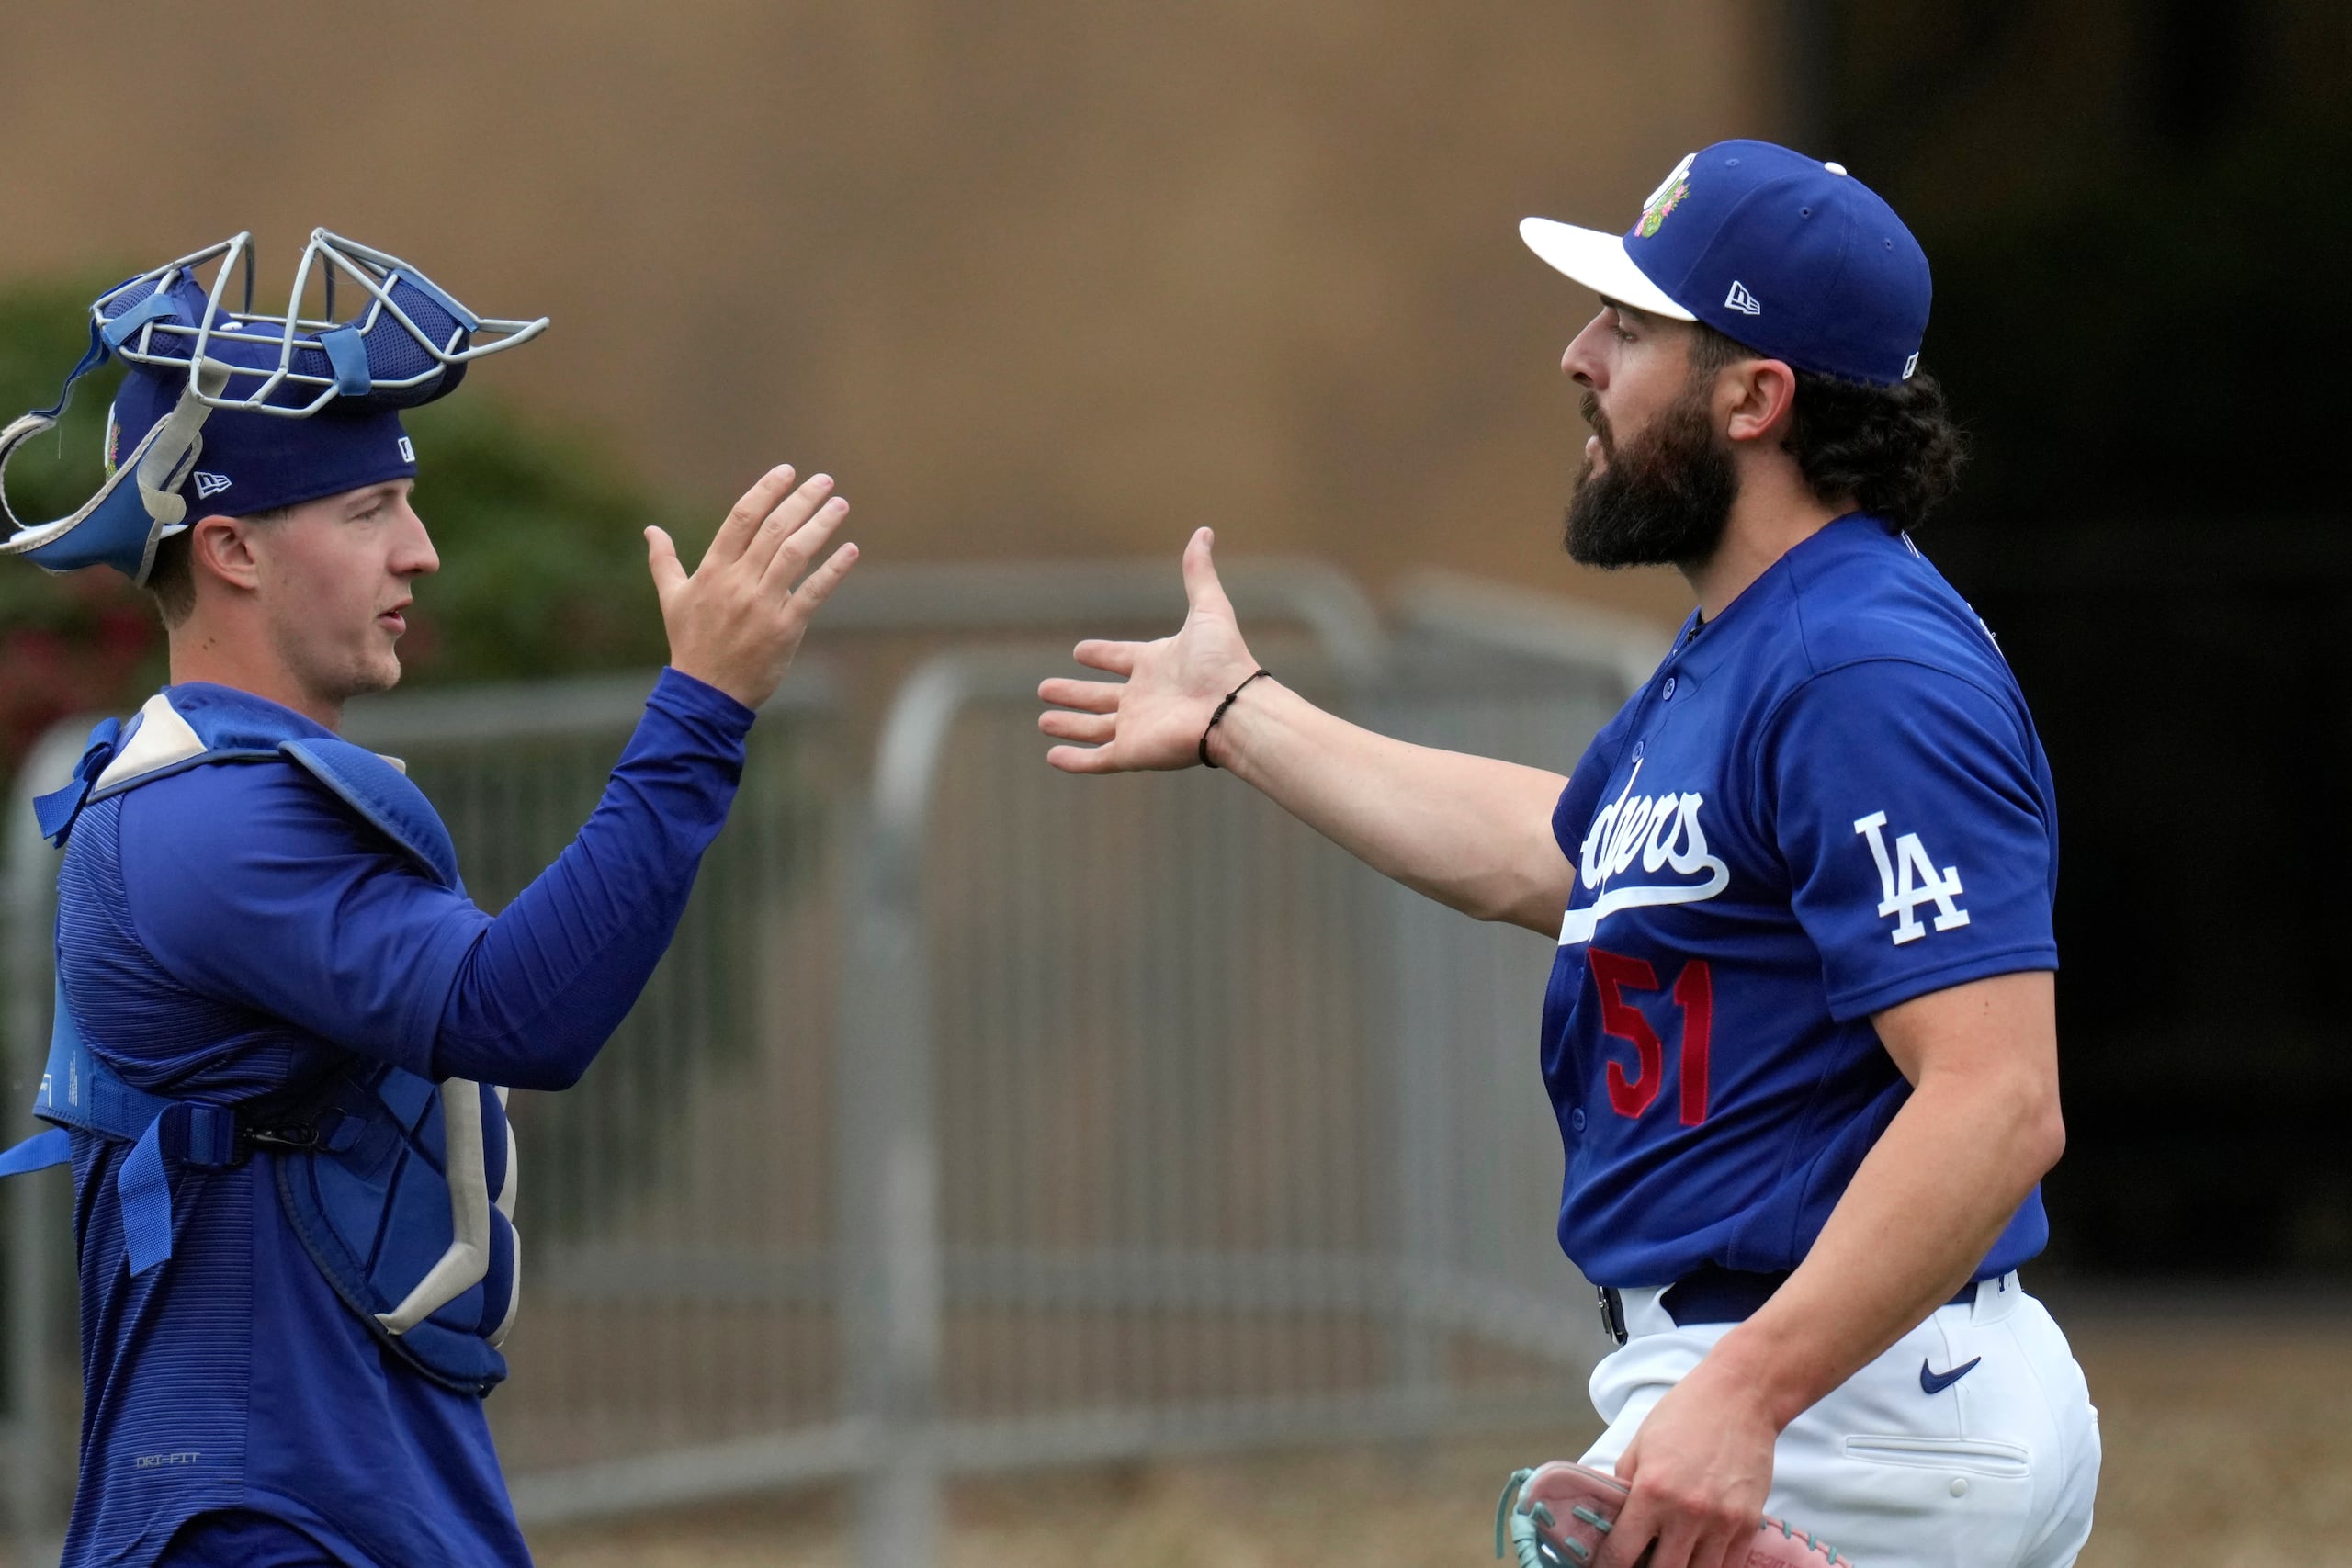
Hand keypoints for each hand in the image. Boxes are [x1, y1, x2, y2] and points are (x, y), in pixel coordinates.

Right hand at [646, 464, 857, 709]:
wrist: (706, 695)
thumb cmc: (690, 644)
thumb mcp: (671, 599)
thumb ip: (664, 561)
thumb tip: (650, 530)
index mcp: (712, 571)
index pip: (741, 518)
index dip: (765, 491)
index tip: (786, 472)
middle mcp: (737, 582)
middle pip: (773, 529)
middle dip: (801, 500)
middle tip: (824, 480)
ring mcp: (762, 605)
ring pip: (794, 554)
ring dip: (820, 526)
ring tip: (840, 505)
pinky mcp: (784, 629)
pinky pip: (813, 593)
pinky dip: (833, 570)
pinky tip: (850, 551)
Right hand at [1038, 528, 1262, 772]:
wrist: (1233, 707)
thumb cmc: (1224, 661)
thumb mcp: (1208, 608)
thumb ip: (1198, 573)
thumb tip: (1204, 531)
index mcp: (1155, 664)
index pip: (1121, 659)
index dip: (1101, 655)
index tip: (1079, 652)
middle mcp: (1144, 697)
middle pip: (1100, 696)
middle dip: (1073, 693)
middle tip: (1045, 688)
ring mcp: (1136, 727)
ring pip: (1093, 728)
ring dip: (1068, 726)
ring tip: (1043, 721)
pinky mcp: (1132, 752)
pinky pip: (1096, 759)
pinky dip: (1074, 760)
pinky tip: (1053, 757)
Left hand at [1598, 1357, 1779, 1567]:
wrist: (1740, 1397)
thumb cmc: (1684, 1415)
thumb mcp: (1639, 1445)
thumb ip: (1623, 1487)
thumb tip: (1609, 1520)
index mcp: (1651, 1491)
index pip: (1621, 1553)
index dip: (1608, 1567)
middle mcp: (1686, 1513)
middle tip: (1640, 1562)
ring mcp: (1722, 1522)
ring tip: (1669, 1557)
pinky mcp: (1749, 1525)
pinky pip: (1728, 1566)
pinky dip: (1710, 1566)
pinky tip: (1697, 1557)